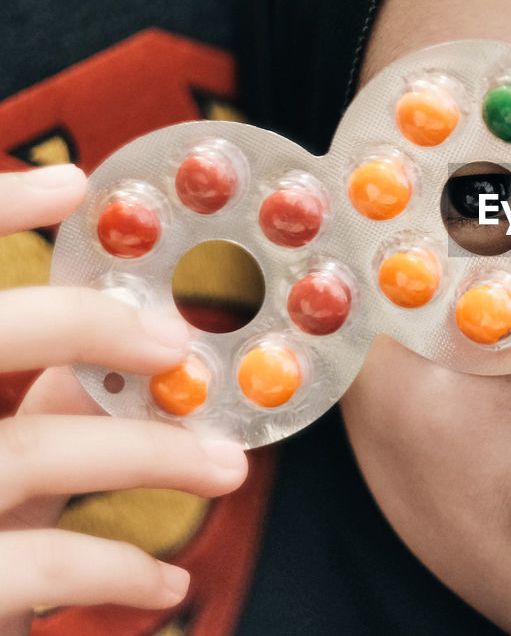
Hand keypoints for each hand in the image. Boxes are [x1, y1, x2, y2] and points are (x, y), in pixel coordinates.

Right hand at [0, 166, 246, 634]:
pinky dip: (123, 568)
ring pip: (29, 453)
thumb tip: (127, 345)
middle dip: (81, 325)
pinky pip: (47, 565)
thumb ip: (39, 411)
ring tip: (227, 466)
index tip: (72, 185)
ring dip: (149, 454)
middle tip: (176, 344)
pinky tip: (170, 579)